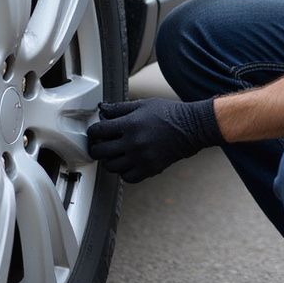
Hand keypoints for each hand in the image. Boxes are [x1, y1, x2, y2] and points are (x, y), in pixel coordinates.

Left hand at [86, 97, 222, 182]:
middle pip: (100, 152)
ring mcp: (141, 158)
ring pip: (111, 167)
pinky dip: (124, 172)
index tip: (95, 132)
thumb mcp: (143, 105)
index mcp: (130, 124)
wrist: (191, 128)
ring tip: (114, 154)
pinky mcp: (150, 169)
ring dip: (109, 160)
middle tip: (100, 144)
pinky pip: (127, 177)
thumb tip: (102, 109)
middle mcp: (133, 143)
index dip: (92, 131)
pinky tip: (127, 163)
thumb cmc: (168, 113)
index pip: (98, 131)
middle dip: (96, 147)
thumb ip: (120, 108)